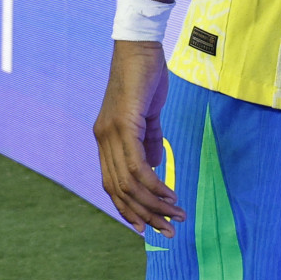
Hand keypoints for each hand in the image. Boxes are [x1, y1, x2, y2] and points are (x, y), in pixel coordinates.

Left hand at [93, 40, 182, 234]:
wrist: (140, 48)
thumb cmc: (145, 79)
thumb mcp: (148, 116)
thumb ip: (149, 141)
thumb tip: (154, 167)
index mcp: (105, 139)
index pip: (111, 184)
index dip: (128, 209)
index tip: (148, 227)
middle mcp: (103, 139)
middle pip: (119, 191)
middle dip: (145, 215)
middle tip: (169, 231)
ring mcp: (110, 133)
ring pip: (129, 183)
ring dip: (155, 205)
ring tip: (177, 217)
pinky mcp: (124, 125)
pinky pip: (137, 167)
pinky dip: (155, 186)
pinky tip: (171, 196)